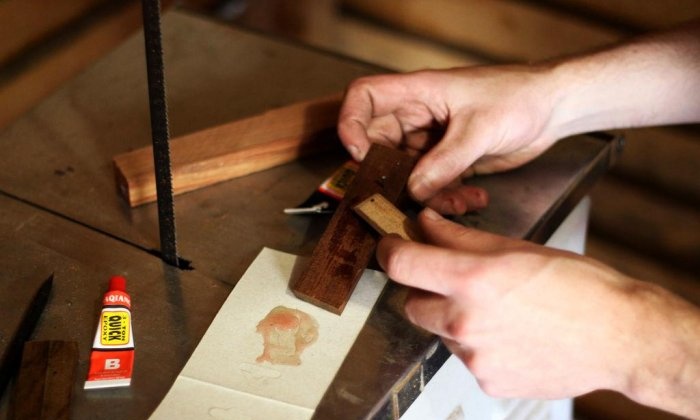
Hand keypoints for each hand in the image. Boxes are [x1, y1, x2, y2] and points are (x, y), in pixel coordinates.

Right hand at [338, 66, 558, 211]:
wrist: (554, 109)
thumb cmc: (519, 96)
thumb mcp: (479, 128)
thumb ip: (444, 162)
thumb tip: (415, 189)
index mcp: (418, 93)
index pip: (365, 97)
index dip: (351, 123)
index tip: (358, 153)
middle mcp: (419, 116)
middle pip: (380, 145)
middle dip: (391, 175)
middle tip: (405, 195)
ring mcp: (433, 141)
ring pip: (408, 174)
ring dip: (427, 195)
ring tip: (455, 201)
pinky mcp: (449, 161)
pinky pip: (434, 185)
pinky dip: (448, 197)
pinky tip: (472, 197)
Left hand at [376, 208, 699, 409]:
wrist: (619, 338)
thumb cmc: (579, 287)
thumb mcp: (517, 248)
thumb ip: (461, 238)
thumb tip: (427, 225)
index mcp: (472, 280)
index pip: (402, 264)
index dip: (390, 251)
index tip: (391, 246)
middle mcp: (465, 321)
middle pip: (411, 303)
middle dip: (424, 289)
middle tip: (453, 280)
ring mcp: (473, 356)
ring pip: (439, 331)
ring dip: (453, 317)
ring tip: (497, 310)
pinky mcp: (485, 380)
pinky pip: (464, 356)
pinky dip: (476, 344)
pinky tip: (509, 334)